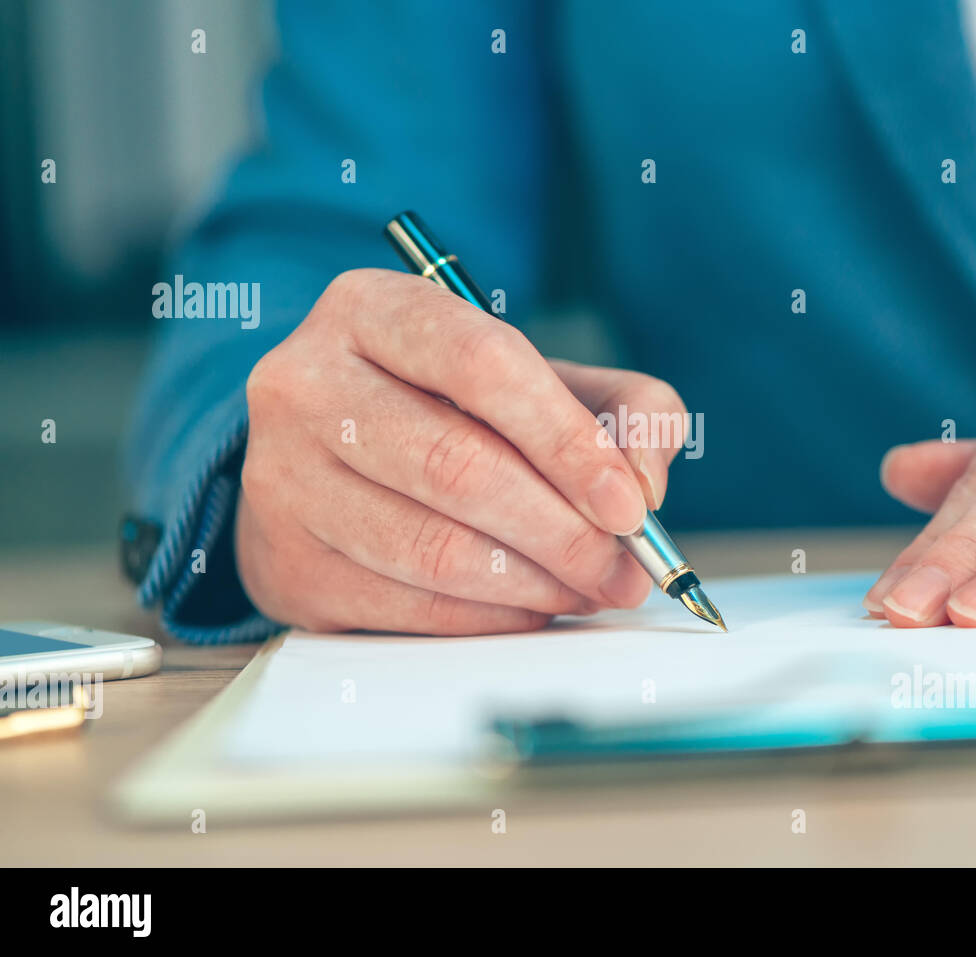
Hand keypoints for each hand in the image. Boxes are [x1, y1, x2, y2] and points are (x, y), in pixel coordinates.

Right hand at [235, 268, 687, 633]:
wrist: (335, 457)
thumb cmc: (456, 411)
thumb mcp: (546, 381)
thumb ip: (625, 409)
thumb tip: (644, 485)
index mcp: (372, 309)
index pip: (481, 364)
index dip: (566, 441)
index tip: (629, 504)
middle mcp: (306, 382)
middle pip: (456, 466)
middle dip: (562, 531)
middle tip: (624, 568)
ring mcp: (282, 477)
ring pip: (431, 548)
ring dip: (534, 584)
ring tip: (590, 589)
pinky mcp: (286, 562)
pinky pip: (407, 607)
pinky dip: (489, 619)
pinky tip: (532, 607)